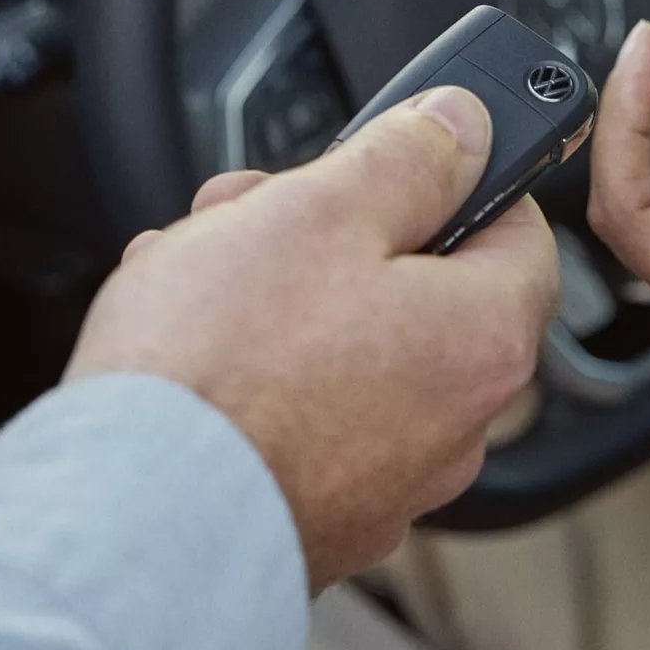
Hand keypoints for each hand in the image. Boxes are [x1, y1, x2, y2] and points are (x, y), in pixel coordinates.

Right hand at [65, 87, 559, 588]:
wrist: (130, 524)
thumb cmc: (224, 371)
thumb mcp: (321, 211)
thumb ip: (409, 157)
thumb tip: (465, 126)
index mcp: (485, 336)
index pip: (520, 229)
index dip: (456, 176)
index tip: (399, 157)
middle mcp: (461, 419)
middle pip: (422, 284)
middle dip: (339, 230)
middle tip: (262, 210)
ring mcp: (395, 475)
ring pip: (358, 341)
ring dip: (287, 290)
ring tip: (204, 274)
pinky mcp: (332, 510)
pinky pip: (317, 409)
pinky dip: (269, 368)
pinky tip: (201, 348)